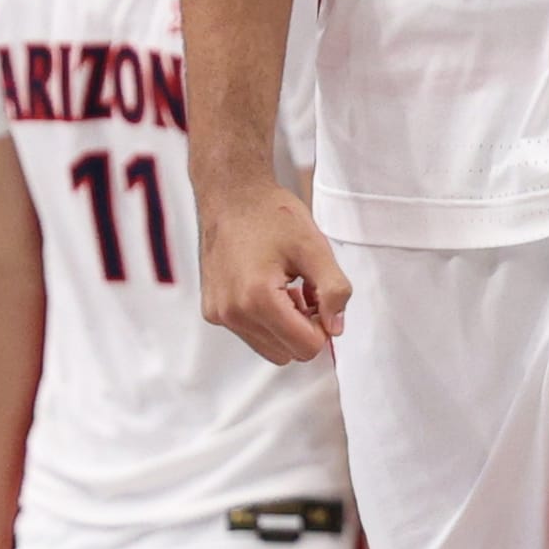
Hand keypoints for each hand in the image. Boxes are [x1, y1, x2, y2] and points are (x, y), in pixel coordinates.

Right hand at [201, 177, 348, 362]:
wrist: (231, 194)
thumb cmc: (272, 215)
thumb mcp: (315, 248)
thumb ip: (334, 291)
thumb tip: (336, 328)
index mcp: (257, 299)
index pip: (306, 347)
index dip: (323, 326)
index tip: (321, 298)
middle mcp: (232, 313)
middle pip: (287, 354)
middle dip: (304, 328)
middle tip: (306, 290)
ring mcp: (219, 314)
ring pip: (269, 348)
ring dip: (286, 326)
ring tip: (288, 288)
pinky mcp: (212, 311)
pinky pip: (250, 334)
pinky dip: (266, 320)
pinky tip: (269, 287)